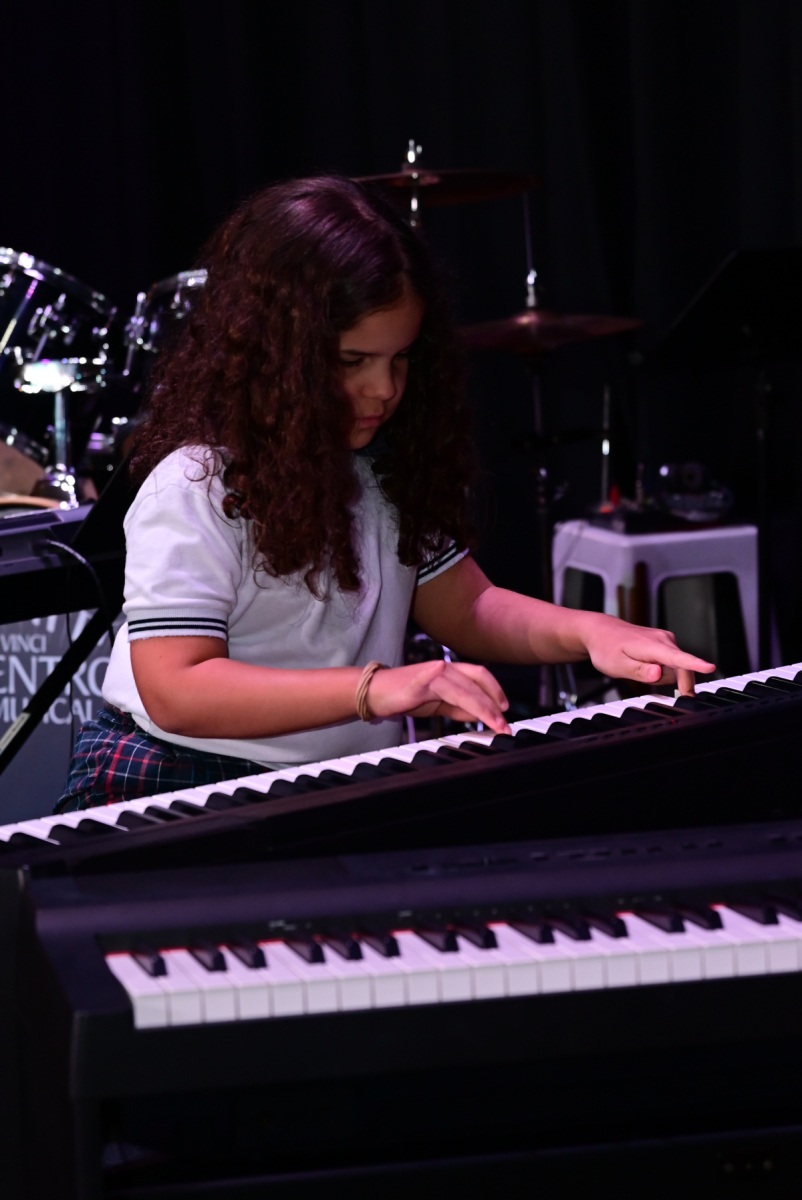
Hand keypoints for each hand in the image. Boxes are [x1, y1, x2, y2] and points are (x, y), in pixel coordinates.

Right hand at [366, 660, 510, 732]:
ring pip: (465, 689)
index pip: (479, 676)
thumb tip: (480, 715)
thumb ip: (458, 708)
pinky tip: (470, 705)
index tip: (505, 709)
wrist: (375, 693)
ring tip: (495, 722)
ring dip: (483, 706)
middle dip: (494, 703)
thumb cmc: (405, 696)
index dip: (495, 690)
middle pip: (477, 682)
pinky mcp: (420, 681)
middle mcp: (444, 667)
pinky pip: (441, 686)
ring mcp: (433, 672)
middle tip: (505, 722)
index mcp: (449, 671)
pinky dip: (457, 695)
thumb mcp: (438, 704)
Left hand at [580, 613, 714, 695]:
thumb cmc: (607, 648)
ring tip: (639, 667)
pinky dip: (660, 669)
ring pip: (675, 669)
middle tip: (657, 685)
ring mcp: (666, 640)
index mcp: (653, 646)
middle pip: (682, 669)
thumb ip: (639, 671)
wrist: (601, 631)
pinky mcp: (666, 643)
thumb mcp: (617, 666)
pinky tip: (645, 664)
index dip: (695, 664)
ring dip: (661, 675)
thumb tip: (658, 673)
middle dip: (674, 683)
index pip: (677, 657)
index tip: (710, 667)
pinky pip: (671, 664)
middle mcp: (664, 640)